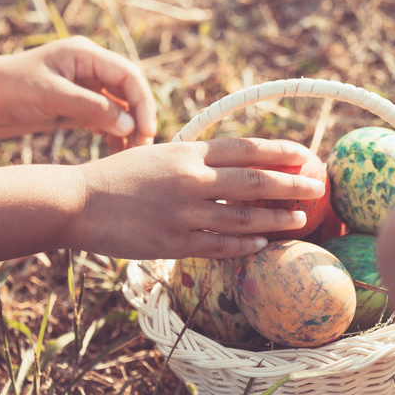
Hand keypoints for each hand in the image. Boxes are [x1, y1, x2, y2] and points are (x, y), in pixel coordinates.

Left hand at [0, 36, 155, 145]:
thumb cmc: (6, 89)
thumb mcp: (49, 96)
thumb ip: (90, 108)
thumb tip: (128, 124)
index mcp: (85, 56)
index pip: (128, 77)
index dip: (143, 103)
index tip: (146, 131)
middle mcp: (88, 71)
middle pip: (128, 94)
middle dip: (139, 119)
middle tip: (143, 148)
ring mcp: (83, 91)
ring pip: (119, 111)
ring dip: (129, 131)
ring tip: (132, 156)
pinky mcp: (74, 110)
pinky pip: (104, 123)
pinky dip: (113, 137)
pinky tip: (117, 155)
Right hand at [69, 138, 326, 258]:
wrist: (78, 202)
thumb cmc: (119, 176)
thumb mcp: (160, 154)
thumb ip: (195, 159)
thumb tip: (233, 163)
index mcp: (188, 152)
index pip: (246, 148)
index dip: (281, 151)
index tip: (305, 155)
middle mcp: (191, 180)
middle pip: (255, 182)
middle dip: (292, 185)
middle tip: (317, 188)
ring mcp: (184, 213)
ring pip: (244, 217)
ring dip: (277, 219)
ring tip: (301, 219)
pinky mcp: (174, 242)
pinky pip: (220, 245)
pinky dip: (246, 244)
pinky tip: (264, 244)